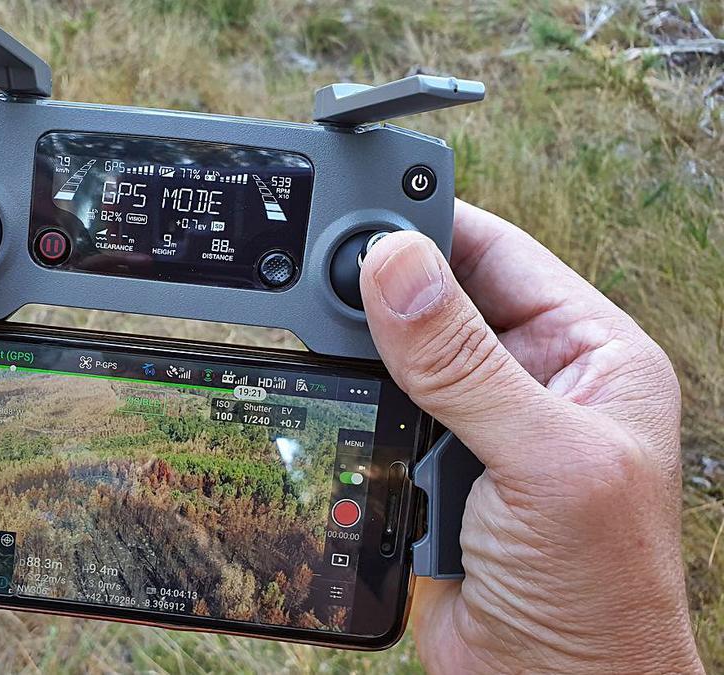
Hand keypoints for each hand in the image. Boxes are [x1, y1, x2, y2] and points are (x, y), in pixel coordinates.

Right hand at [359, 202, 701, 672]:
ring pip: (399, 353)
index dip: (433, 227)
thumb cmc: (597, 592)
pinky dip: (351, 400)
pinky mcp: (430, 466)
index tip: (361, 209)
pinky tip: (332, 391)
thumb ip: (465, 363)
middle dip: (384, 287)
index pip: (501, 254)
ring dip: (363, 350)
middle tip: (320, 274)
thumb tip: (395, 268)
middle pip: (440, 298)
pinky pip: (376, 409)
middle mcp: (535, 379)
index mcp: (590, 354)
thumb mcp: (542, 459)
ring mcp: (478, 425)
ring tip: (321, 334)